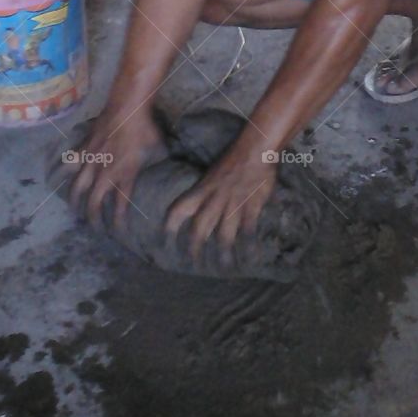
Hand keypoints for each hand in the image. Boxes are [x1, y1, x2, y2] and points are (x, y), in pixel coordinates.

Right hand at [65, 107, 165, 227]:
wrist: (127, 106)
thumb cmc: (146, 127)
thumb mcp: (158, 149)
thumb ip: (157, 162)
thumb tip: (168, 166)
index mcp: (125, 176)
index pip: (120, 207)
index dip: (118, 223)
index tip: (118, 233)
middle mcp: (106, 173)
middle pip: (94, 203)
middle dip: (93, 219)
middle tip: (94, 227)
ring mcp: (92, 161)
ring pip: (78, 188)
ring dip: (75, 202)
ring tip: (75, 210)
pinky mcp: (84, 148)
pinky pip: (70, 164)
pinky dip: (65, 173)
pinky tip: (60, 178)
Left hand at [165, 144, 277, 262]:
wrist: (254, 149)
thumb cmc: (234, 159)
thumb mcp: (212, 174)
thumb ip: (206, 191)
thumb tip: (199, 206)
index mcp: (202, 190)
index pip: (178, 210)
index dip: (169, 228)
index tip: (162, 242)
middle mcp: (214, 200)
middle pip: (199, 228)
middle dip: (195, 248)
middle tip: (194, 263)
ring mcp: (232, 204)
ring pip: (223, 234)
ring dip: (223, 253)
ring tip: (224, 267)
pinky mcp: (250, 206)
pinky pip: (248, 229)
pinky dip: (249, 244)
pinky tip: (250, 256)